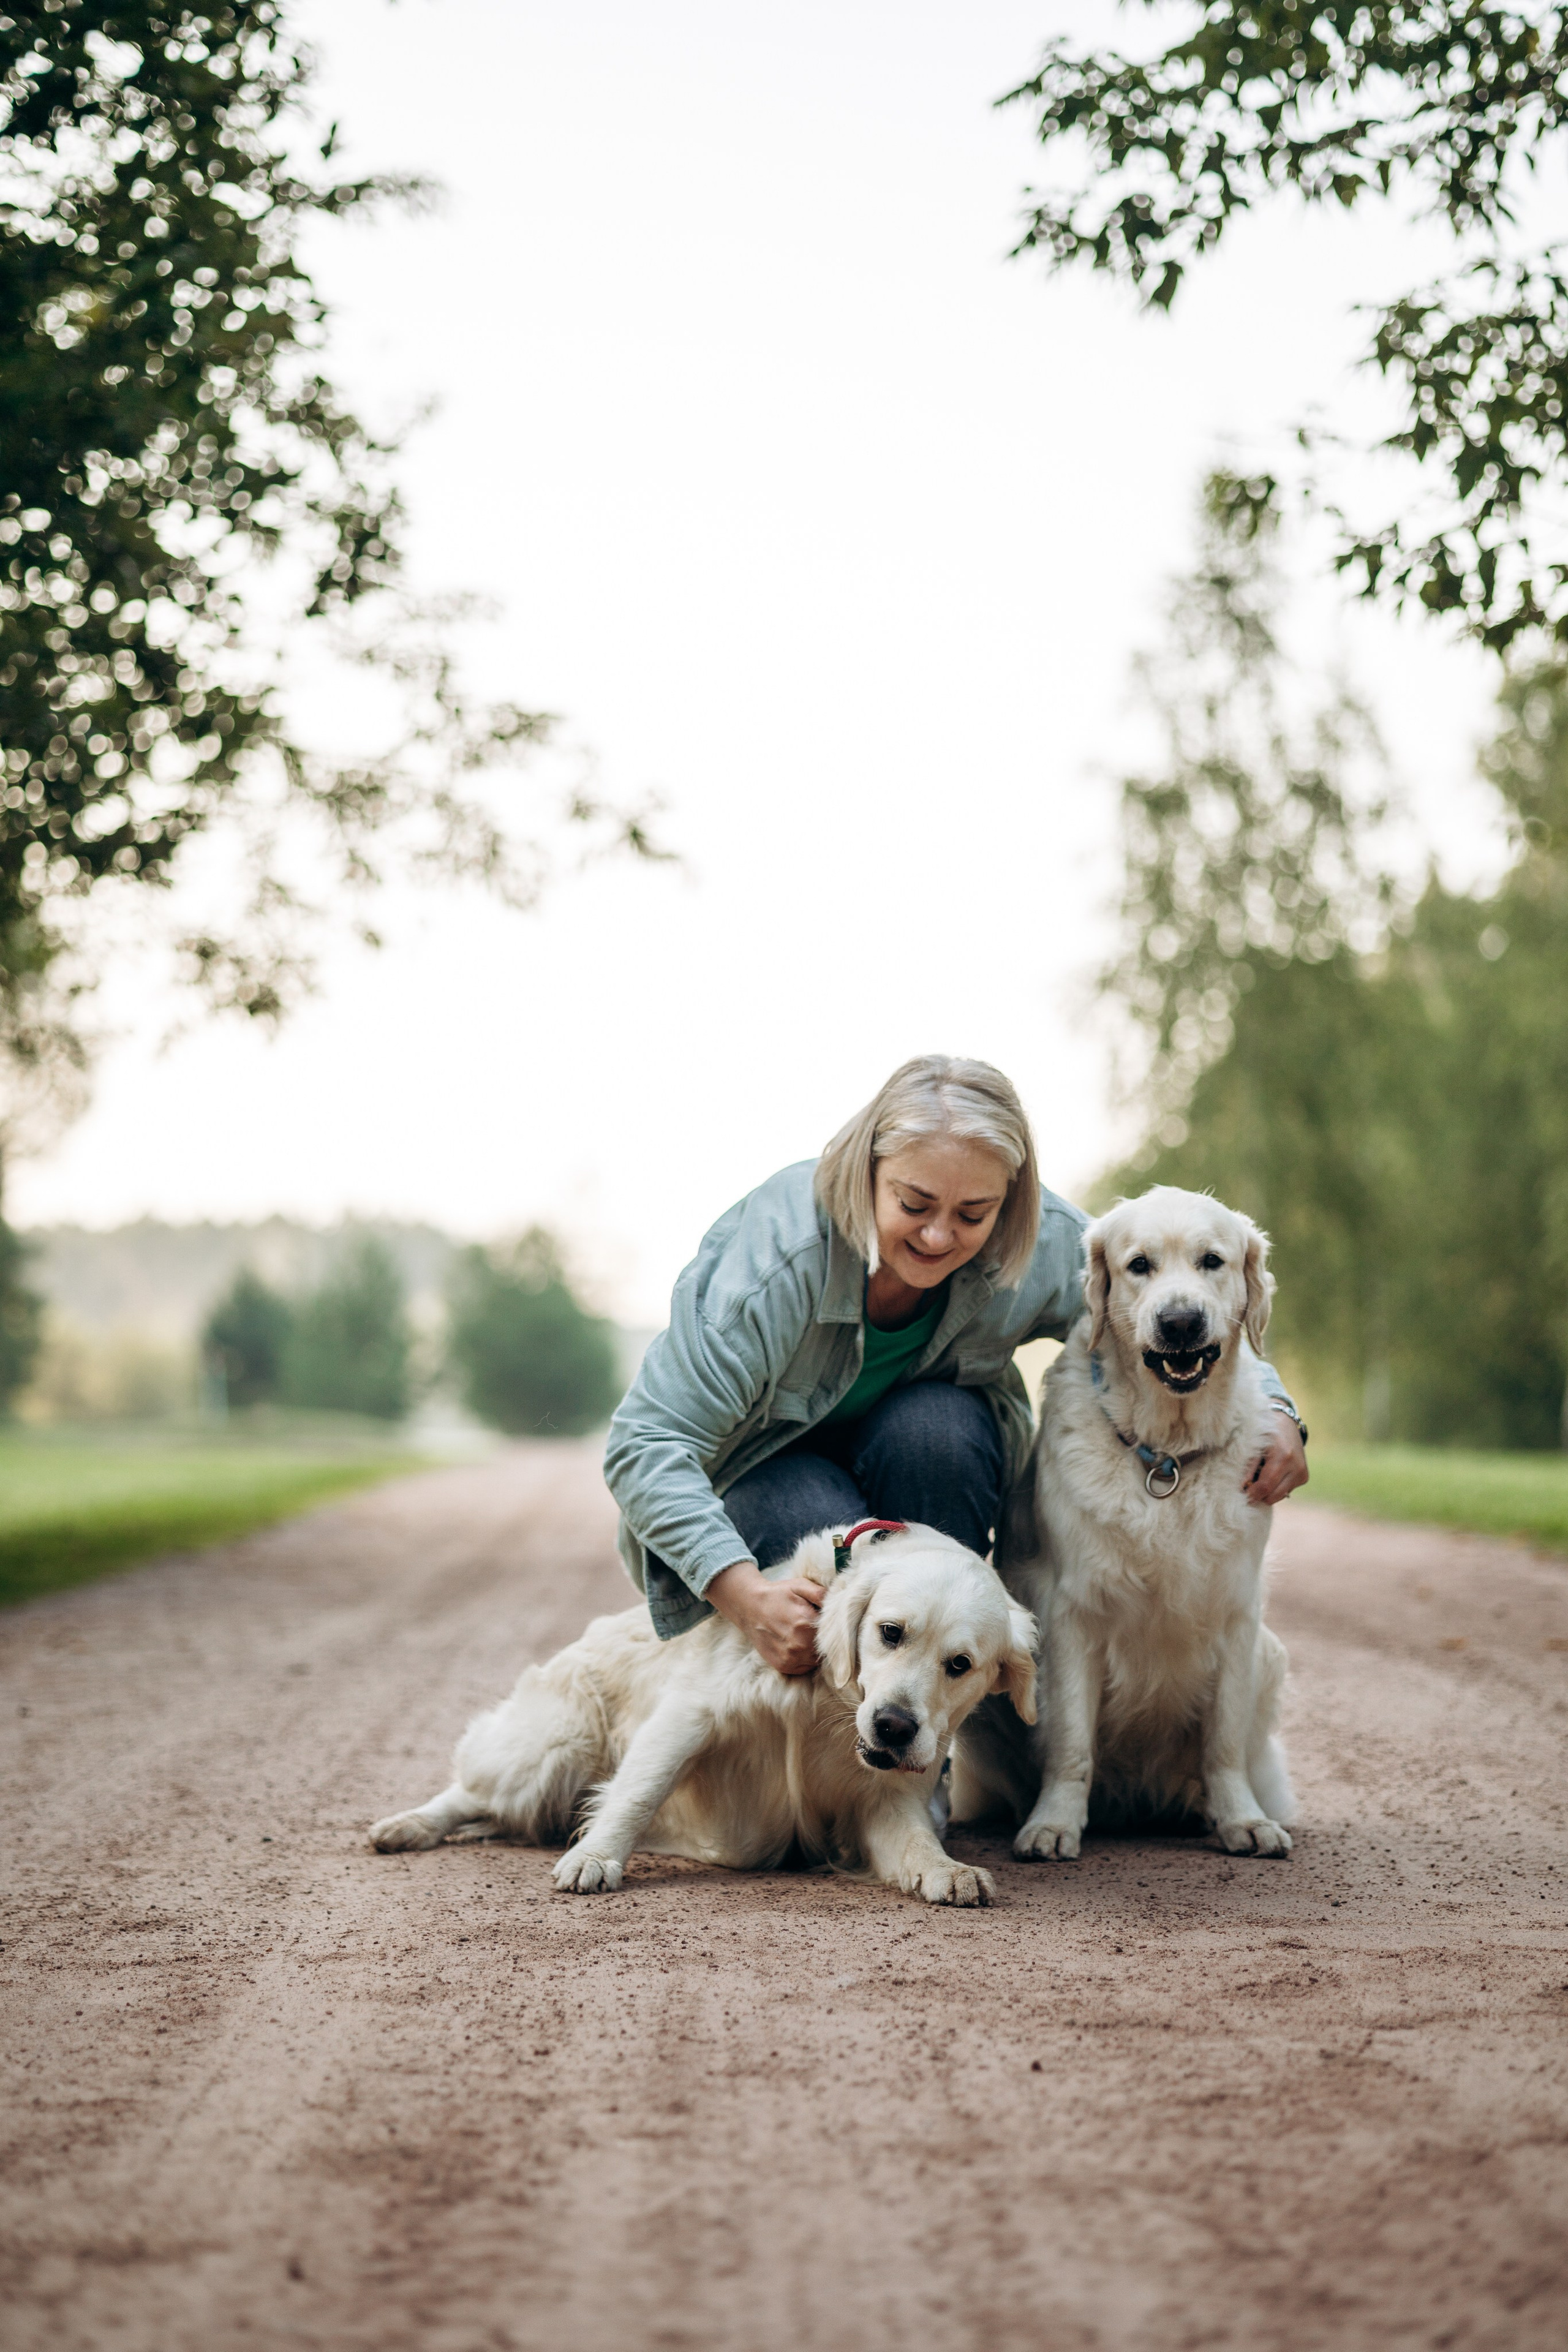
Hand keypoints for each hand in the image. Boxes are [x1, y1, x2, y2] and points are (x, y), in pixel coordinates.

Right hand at [706, 1560, 823, 1674]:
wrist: (749, 1606)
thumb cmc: (778, 1594)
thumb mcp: (801, 1585)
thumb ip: (822, 1594)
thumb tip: (840, 1602)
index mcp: (807, 1623)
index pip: (834, 1633)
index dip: (833, 1627)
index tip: (829, 1622)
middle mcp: (800, 1644)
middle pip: (827, 1648)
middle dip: (825, 1639)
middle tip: (815, 1627)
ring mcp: (791, 1658)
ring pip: (817, 1660)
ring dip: (816, 1650)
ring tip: (806, 1635)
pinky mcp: (783, 1667)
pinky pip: (805, 1668)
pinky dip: (806, 1659)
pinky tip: (798, 1645)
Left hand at [1244, 1414, 1308, 1506]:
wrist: (1285, 1422)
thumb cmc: (1265, 1431)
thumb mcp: (1254, 1444)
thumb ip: (1248, 1466)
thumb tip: (1241, 1488)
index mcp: (1283, 1455)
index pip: (1265, 1486)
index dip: (1251, 1494)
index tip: (1240, 1494)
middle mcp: (1296, 1466)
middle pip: (1272, 1496)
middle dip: (1258, 1495)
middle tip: (1247, 1486)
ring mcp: (1302, 1473)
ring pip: (1279, 1496)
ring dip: (1266, 1492)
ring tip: (1259, 1477)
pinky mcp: (1304, 1477)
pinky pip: (1285, 1491)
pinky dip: (1275, 1487)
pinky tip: (1271, 1474)